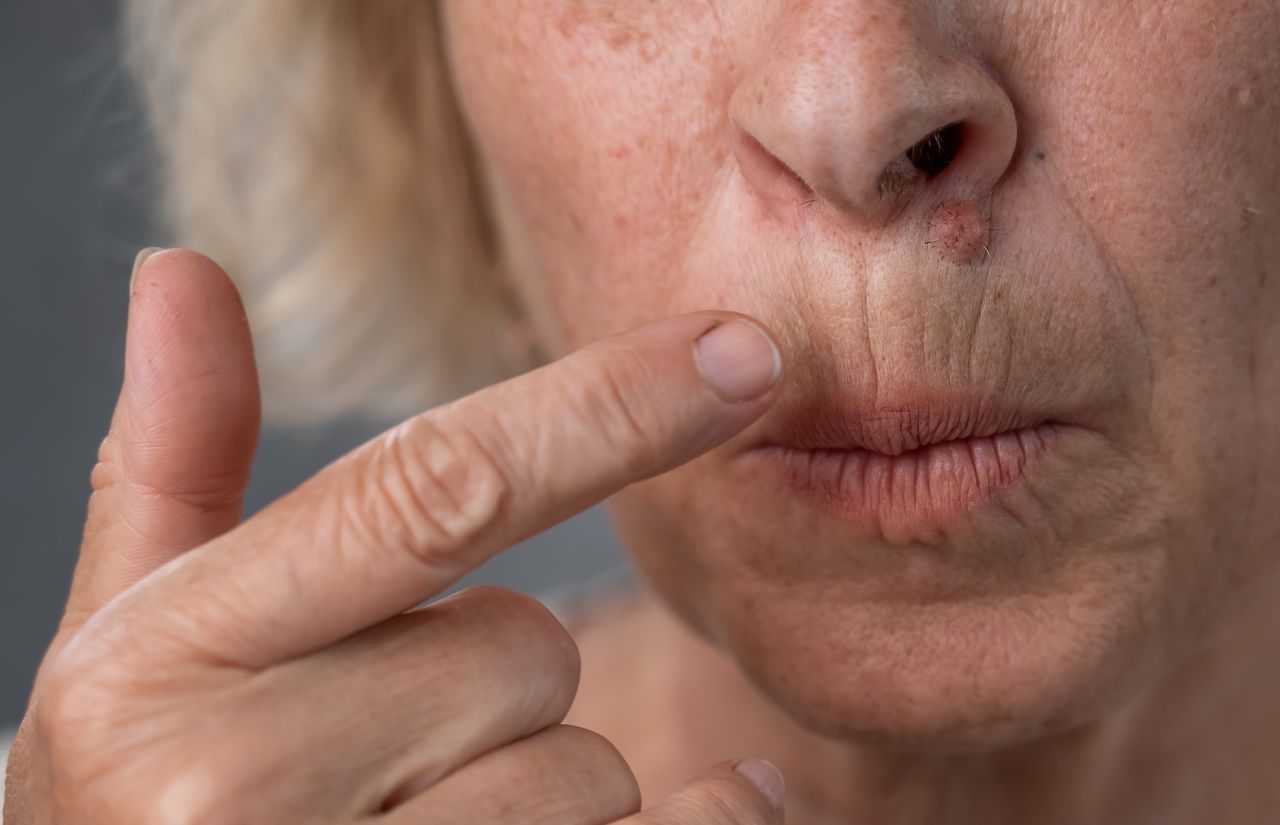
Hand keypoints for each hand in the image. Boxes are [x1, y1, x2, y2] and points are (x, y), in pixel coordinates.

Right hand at [4, 250, 786, 823]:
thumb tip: (177, 267)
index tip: (741, 351)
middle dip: (492, 687)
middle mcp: (235, 786)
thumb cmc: (147, 807)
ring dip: (544, 791)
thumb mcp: (133, 646)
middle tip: (387, 752)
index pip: (429, 492)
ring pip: (588, 773)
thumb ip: (174, 460)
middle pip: (528, 649)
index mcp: (163, 661)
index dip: (604, 409)